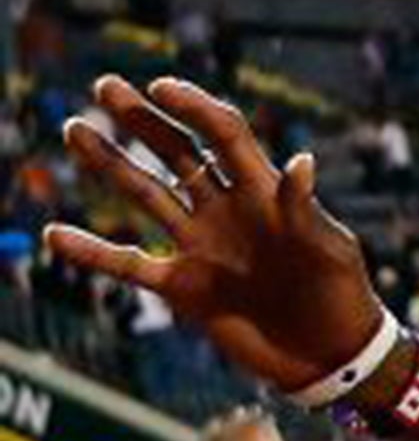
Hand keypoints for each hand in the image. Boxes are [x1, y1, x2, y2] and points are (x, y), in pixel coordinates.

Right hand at [44, 76, 384, 391]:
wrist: (331, 355)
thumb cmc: (343, 296)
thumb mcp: (332, 250)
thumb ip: (307, 210)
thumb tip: (301, 162)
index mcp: (264, 193)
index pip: (224, 134)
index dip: (194, 107)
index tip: (160, 86)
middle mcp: (226, 210)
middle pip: (177, 152)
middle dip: (142, 118)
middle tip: (105, 85)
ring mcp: (201, 245)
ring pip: (146, 194)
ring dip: (109, 164)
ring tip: (75, 128)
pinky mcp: (184, 286)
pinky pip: (129, 265)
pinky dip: (92, 253)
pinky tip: (54, 235)